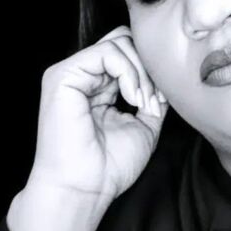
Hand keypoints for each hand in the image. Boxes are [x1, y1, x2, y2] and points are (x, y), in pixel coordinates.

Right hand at [26, 24, 167, 205]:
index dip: (151, 69)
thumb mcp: (144, 126)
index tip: (163, 99)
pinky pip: (106, 53)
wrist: (85, 190)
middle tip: (154, 99)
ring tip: (143, 101)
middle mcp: (83, 77)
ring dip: (141, 71)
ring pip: (118, 42)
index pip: (128, 53)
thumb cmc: (109, 167)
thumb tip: (168, 78)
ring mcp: (71, 73)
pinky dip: (128, 72)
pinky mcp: (62, 75)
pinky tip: (132, 97)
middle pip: (124, 40)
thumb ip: (153, 98)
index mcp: (98, 87)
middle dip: (148, 65)